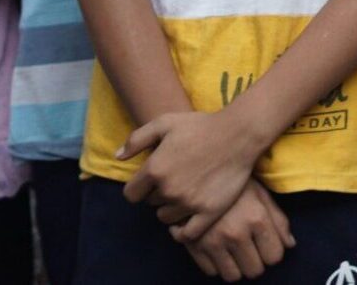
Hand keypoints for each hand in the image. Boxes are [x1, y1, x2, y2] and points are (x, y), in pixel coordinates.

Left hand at [121, 109, 265, 241]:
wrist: (238, 134)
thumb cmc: (201, 125)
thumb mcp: (165, 122)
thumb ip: (137, 139)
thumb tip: (118, 157)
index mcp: (154, 170)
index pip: (131, 194)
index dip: (139, 187)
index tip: (151, 181)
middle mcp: (168, 190)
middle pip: (151, 204)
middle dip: (158, 194)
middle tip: (175, 181)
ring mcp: (189, 203)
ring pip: (167, 218)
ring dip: (172, 209)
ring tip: (185, 194)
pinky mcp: (208, 212)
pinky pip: (188, 234)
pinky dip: (184, 230)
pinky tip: (188, 218)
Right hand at [184, 183, 294, 281]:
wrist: (196, 171)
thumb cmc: (234, 181)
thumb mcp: (261, 194)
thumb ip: (278, 220)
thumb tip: (290, 244)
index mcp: (256, 218)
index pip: (274, 257)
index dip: (273, 251)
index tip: (267, 243)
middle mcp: (235, 232)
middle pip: (254, 270)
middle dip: (256, 261)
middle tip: (251, 247)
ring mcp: (212, 241)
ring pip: (233, 276)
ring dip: (237, 266)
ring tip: (235, 249)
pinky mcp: (193, 245)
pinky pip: (211, 272)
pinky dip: (217, 264)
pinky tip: (219, 248)